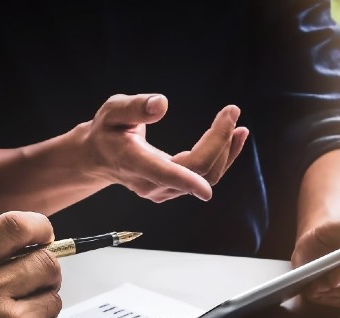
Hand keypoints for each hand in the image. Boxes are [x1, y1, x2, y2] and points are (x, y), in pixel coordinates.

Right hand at [80, 94, 247, 202]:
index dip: (188, 179)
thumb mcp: (113, 111)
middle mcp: (151, 183)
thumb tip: (162, 104)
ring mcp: (163, 191)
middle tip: (232, 111)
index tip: (207, 185)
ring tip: (238, 125)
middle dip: (220, 142)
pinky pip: (204, 177)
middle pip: (197, 170)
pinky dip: (222, 157)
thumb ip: (135, 107)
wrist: (100, 158)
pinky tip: (234, 137)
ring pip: (205, 176)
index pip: (166, 174)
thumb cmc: (107, 130)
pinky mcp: (173, 190)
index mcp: (135, 162)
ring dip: (226, 151)